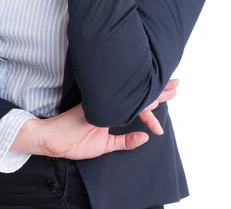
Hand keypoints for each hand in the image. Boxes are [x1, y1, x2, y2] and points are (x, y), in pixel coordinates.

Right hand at [40, 78, 178, 159]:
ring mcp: (104, 100)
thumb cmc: (74, 141)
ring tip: (169, 88)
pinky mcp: (96, 101)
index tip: (170, 94)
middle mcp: (112, 103)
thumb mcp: (104, 145)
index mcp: (115, 111)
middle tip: (177, 84)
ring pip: (132, 93)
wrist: (54, 138)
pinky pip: (118, 98)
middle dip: (159, 91)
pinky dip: (133, 97)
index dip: (154, 100)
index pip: (138, 105)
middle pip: (139, 95)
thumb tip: (146, 137)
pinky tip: (147, 95)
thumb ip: (125, 141)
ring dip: (151, 92)